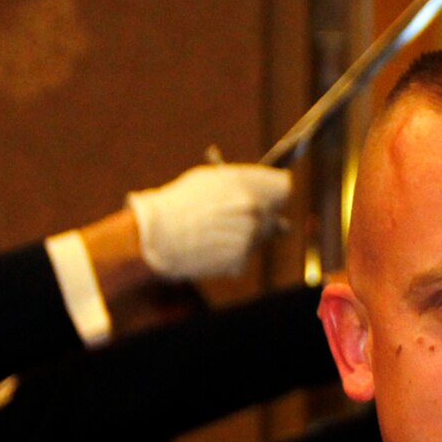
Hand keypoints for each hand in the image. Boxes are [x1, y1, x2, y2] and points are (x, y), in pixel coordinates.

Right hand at [126, 163, 290, 279]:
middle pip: (275, 217)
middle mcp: (253, 210)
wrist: (157, 236)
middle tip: (245, 219)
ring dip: (246, 236)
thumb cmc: (178, 204)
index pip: (284, 187)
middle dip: (263, 218)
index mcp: (245, 184)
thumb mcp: (208, 181)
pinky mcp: (242, 259)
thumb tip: (261, 190)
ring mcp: (250, 236)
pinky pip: (244, 255)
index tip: (273, 196)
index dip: (276, 193)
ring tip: (215, 232)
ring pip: (260, 238)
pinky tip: (211, 247)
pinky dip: (232, 253)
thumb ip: (239, 184)